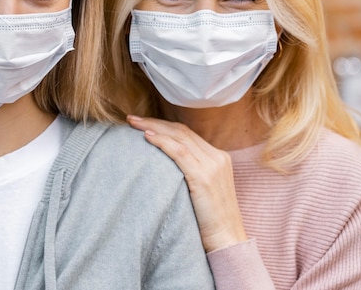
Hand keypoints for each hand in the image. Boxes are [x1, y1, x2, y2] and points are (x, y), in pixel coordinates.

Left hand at [127, 115, 247, 252]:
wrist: (228, 241)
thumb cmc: (210, 222)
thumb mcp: (203, 191)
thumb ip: (190, 173)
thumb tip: (163, 167)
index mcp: (219, 158)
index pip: (186, 134)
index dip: (163, 126)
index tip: (142, 124)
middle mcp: (217, 157)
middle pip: (181, 131)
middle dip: (154, 122)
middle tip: (132, 119)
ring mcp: (213, 166)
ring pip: (179, 137)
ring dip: (153, 127)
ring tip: (133, 124)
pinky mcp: (204, 177)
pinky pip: (180, 153)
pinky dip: (162, 142)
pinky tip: (147, 137)